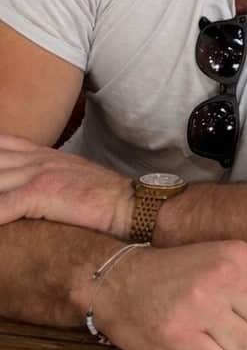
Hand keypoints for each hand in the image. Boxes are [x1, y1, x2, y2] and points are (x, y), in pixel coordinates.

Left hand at [0, 133, 132, 235]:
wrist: (131, 204)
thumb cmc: (105, 201)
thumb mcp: (72, 180)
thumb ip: (48, 180)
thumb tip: (31, 196)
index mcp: (44, 156)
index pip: (3, 144)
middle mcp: (37, 160)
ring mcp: (38, 174)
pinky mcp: (42, 193)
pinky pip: (4, 204)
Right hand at [89, 240, 246, 349]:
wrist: (119, 278)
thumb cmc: (178, 272)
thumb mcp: (225, 263)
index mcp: (239, 255)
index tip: (246, 310)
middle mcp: (223, 276)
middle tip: (225, 323)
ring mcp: (200, 305)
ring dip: (227, 349)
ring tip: (205, 331)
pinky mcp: (177, 334)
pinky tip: (189, 342)